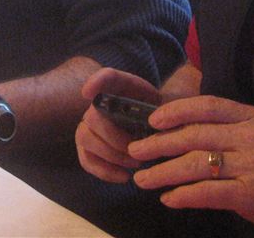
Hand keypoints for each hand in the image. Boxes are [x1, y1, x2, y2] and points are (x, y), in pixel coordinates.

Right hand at [76, 67, 161, 182]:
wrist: (155, 126)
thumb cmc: (160, 114)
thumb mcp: (168, 106)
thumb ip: (166, 110)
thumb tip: (161, 121)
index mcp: (122, 87)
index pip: (106, 77)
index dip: (95, 82)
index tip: (87, 93)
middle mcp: (99, 102)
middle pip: (92, 116)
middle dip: (114, 138)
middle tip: (137, 153)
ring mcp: (89, 124)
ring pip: (85, 137)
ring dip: (110, 155)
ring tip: (135, 164)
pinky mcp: (87, 147)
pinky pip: (86, 159)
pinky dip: (104, 171)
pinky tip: (124, 176)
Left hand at [127, 95, 253, 237]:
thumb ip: (237, 128)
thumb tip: (192, 131)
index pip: (207, 106)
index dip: (175, 111)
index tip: (152, 120)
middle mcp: (252, 137)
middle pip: (193, 135)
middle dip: (158, 143)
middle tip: (136, 152)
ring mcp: (253, 166)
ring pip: (194, 164)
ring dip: (162, 172)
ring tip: (143, 179)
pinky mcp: (253, 195)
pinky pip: (207, 192)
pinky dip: (183, 195)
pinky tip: (169, 198)